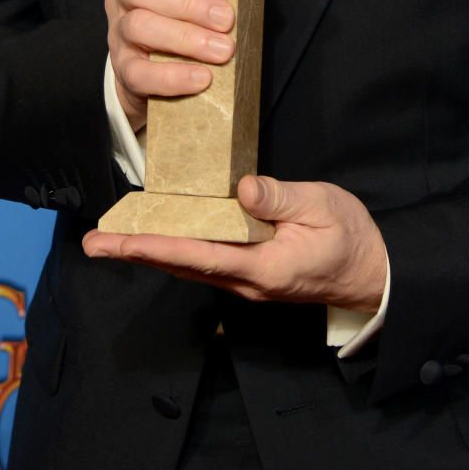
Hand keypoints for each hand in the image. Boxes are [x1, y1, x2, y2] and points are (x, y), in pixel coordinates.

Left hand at [83, 175, 387, 312]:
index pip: (200, 254)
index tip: (122, 241)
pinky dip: (175, 249)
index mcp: (263, 267)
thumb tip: (241, 188)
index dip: (157, 247)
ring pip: (189, 265)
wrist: (373, 273)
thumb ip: (280, 197)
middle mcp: (246, 281)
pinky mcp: (250, 273)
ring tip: (114, 238)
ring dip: (150, 252)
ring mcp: (246, 281)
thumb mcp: (321, 206)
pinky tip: (160, 237)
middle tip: (95, 241)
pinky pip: (205, 261)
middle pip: (183, 265)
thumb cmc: (351, 238)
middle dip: (137, 252)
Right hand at [106, 0, 273, 131]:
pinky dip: (172, 77)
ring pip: (139, 26)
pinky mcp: (123, 68)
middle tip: (228, 20)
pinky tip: (202, 78)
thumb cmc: (190, 9)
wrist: (159, 62)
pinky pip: (138, 73)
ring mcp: (118, 29)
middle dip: (190, 3)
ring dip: (185, 39)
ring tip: (223, 51)